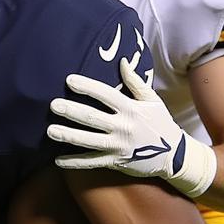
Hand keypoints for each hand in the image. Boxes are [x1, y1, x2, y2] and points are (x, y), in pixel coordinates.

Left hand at [47, 58, 216, 197]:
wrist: (173, 155)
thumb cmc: (160, 123)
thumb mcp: (152, 100)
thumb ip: (135, 82)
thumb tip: (122, 61)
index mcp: (131, 109)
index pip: (106, 94)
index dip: (87, 87)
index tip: (69, 80)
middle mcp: (123, 127)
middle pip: (93, 118)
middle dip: (72, 111)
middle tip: (53, 104)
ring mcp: (118, 146)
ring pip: (89, 140)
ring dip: (69, 136)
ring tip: (50, 131)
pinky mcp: (116, 161)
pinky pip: (92, 162)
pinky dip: (75, 163)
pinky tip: (58, 160)